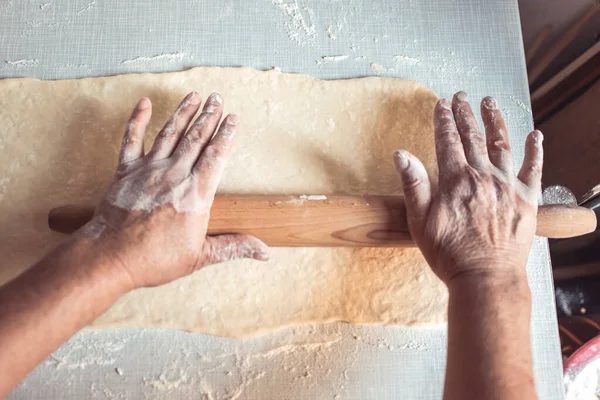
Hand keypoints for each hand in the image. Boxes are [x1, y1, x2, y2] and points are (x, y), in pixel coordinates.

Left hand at [77, 92, 268, 288]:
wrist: (111, 258)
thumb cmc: (155, 259)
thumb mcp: (200, 256)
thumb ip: (233, 247)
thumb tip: (265, 253)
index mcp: (195, 194)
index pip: (216, 156)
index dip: (226, 135)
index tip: (234, 119)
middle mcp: (174, 175)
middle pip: (195, 139)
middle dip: (208, 116)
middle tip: (217, 98)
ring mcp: (148, 170)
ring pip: (170, 134)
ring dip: (183, 113)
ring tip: (194, 96)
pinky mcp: (126, 171)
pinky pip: (131, 139)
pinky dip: (137, 120)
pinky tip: (145, 103)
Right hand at [394, 92, 542, 283]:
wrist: (485, 278)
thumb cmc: (449, 254)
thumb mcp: (419, 222)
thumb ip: (413, 185)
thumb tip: (401, 154)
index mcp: (456, 181)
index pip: (448, 140)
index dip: (443, 119)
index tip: (441, 103)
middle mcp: (483, 177)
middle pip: (473, 137)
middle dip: (465, 113)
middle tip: (462, 96)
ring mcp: (507, 186)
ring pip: (502, 144)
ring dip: (495, 121)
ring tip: (490, 102)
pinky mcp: (527, 200)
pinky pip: (534, 169)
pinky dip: (535, 151)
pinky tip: (535, 136)